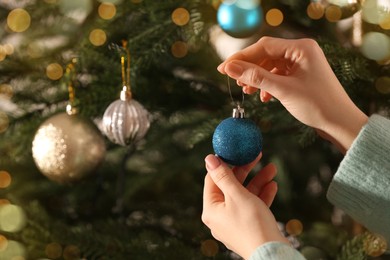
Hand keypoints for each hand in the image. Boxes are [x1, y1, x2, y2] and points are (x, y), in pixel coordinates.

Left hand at [202, 154, 288, 258]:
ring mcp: (234, 223)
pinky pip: (252, 207)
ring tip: (272, 169)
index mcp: (211, 209)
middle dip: (246, 171)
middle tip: (256, 156)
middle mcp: (219, 217)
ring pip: (244, 196)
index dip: (224, 164)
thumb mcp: (237, 195)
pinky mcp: (247, 227)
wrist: (272, 254)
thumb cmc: (252, 224)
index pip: (213, 180)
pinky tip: (273, 185)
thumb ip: (224, 176)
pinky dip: (261, 196)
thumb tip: (209, 158)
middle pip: (230, 187)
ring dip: (258, 182)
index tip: (235, 152)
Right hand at [217, 37, 367, 152]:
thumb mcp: (283, 90)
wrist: (340, 123)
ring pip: (270, 66)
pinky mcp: (301, 76)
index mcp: (301, 48)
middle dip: (249, 69)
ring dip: (257, 78)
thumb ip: (255, 77)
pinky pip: (278, 75)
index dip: (241, 57)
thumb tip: (230, 68)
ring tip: (247, 91)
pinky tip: (264, 97)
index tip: (223, 68)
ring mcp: (301, 64)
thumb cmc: (318, 105)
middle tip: (233, 81)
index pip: (263, 46)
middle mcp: (301, 52)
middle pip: (266, 55)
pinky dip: (268, 85)